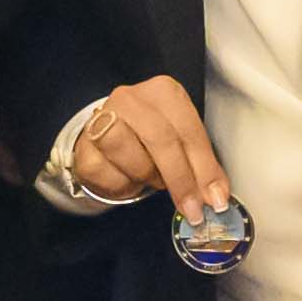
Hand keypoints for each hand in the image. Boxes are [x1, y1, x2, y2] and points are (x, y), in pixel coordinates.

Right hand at [47, 74, 235, 224]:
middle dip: (181, 180)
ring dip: (149, 177)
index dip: (205, 168)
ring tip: (154, 178)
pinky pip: (110, 175)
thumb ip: (200, 166)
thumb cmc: (150, 139)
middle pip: (162, 141)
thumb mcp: (181, 143)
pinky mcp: (85, 146)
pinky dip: (124, 185)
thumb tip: (217, 196)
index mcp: (163, 92)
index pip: (189, 130)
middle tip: (193, 208)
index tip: (215, 198)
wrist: (107, 138)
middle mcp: (131, 99)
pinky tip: (129, 178)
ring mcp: (103, 119)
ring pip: (134, 157)